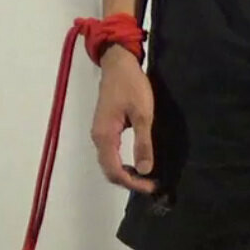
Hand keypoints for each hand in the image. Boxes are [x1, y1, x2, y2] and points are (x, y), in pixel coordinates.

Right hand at [90, 46, 156, 194]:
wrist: (118, 64)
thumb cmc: (131, 85)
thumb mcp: (143, 113)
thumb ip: (143, 142)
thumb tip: (146, 170)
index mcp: (105, 136)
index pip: (115, 171)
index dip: (133, 183)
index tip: (152, 186)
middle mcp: (98, 138)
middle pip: (109, 171)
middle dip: (130, 182)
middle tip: (152, 185)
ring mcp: (99, 133)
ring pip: (109, 163)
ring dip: (126, 173)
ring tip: (147, 177)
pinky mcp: (104, 128)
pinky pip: (111, 153)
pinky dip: (123, 163)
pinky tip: (138, 162)